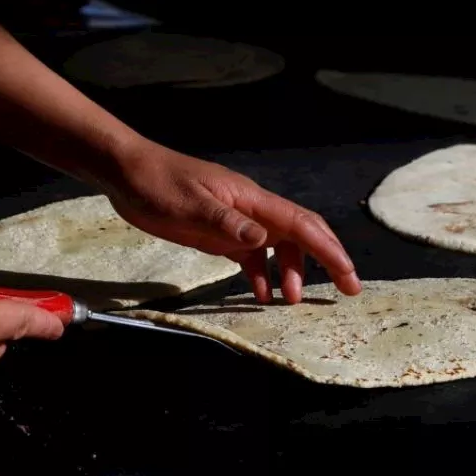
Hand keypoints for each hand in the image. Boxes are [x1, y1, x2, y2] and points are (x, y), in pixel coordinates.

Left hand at [102, 142, 361, 303]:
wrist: (127, 173)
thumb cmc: (158, 183)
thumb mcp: (191, 204)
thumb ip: (227, 224)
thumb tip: (264, 241)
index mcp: (252, 200)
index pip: (301, 225)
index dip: (329, 251)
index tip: (347, 275)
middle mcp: (253, 211)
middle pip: (301, 235)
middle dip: (327, 261)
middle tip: (346, 290)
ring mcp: (238, 222)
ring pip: (278, 248)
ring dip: (290, 273)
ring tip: (290, 302)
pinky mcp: (220, 234)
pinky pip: (251, 257)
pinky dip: (261, 275)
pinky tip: (260, 295)